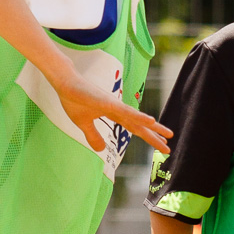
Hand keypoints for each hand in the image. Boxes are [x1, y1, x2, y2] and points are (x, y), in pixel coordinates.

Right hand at [49, 67, 172, 153]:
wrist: (64, 83)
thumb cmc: (74, 100)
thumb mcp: (83, 124)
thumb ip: (93, 135)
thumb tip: (101, 149)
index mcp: (114, 114)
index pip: (134, 128)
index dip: (148, 136)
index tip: (160, 145)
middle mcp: (118, 109)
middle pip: (139, 125)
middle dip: (154, 136)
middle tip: (169, 146)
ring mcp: (114, 105)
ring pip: (137, 119)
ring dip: (153, 126)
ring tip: (167, 134)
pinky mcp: (108, 102)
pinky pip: (126, 111)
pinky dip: (139, 117)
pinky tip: (150, 121)